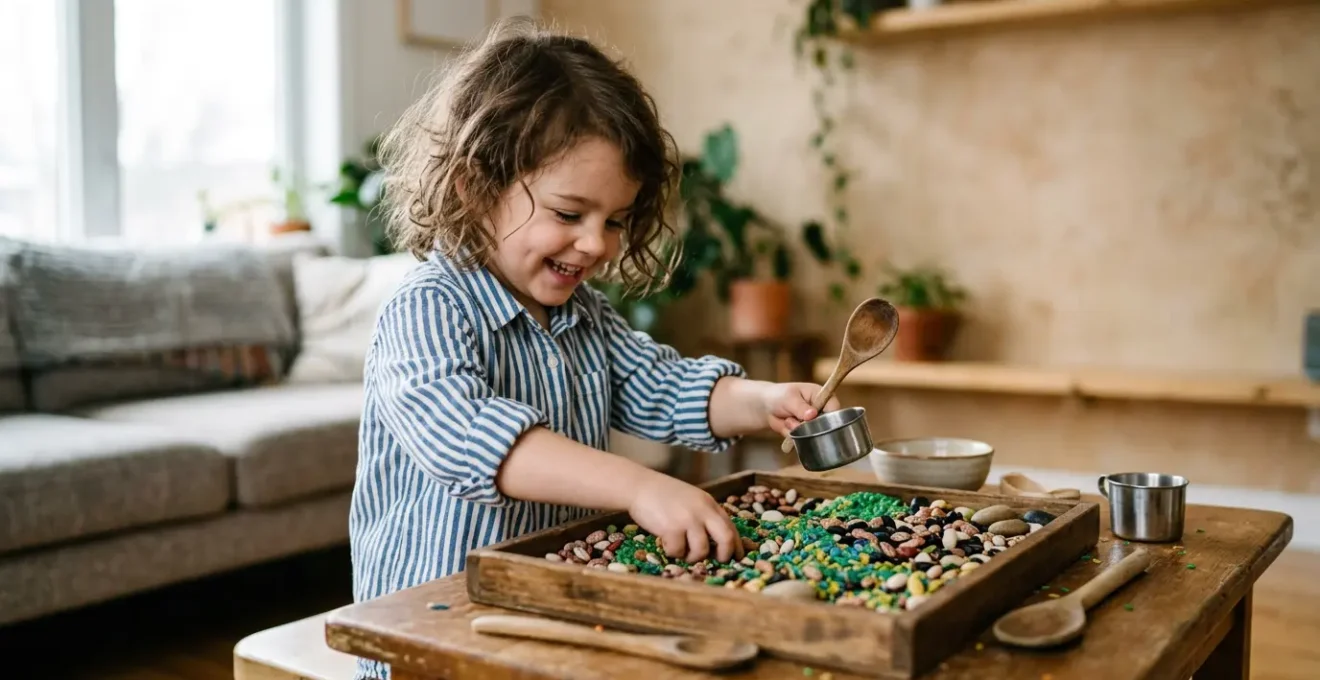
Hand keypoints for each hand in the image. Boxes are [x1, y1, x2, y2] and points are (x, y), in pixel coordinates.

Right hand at [627, 471, 743, 563]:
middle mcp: (702, 510)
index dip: (737, 545)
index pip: (731, 527)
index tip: (738, 557)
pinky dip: (672, 552)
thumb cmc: (663, 495)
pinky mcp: (671, 528)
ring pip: (702, 550)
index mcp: (709, 503)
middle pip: (726, 539)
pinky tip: (665, 541)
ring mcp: (688, 519)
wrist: (639, 485)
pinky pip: (678, 551)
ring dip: (692, 556)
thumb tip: (716, 542)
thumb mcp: (691, 500)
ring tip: (681, 550)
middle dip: (724, 555)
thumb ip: (704, 515)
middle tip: (718, 561)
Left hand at [760, 382, 841, 437]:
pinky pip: (802, 439)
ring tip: (787, 420)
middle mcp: (821, 410)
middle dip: (807, 425)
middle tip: (792, 419)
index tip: (815, 419)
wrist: (766, 407)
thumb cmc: (780, 396)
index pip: (833, 407)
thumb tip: (812, 414)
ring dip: (797, 429)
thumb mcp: (789, 398)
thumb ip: (800, 407)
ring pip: (812, 433)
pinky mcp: (806, 433)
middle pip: (825, 424)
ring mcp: (814, 423)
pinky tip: (786, 425)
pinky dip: (792, 435)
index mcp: (821, 395)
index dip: (829, 416)